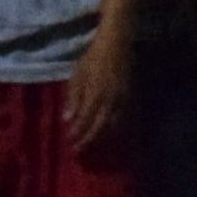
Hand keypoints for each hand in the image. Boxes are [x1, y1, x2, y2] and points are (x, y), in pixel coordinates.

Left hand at [63, 36, 129, 164]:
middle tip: (79, 151)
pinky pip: (123, 117)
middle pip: (99, 127)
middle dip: (89, 140)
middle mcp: (110, 101)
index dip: (77, 134)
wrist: (117, 45)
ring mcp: (122, 99)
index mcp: (94, 95)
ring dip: (102, 136)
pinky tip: (110, 132)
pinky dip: (116, 128)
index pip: (84, 121)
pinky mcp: (130, 97)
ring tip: (94, 145)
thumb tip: (67, 119)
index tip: (70, 144)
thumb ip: (73, 98)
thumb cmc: (93, 58)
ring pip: (113, 124)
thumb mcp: (77, 75)